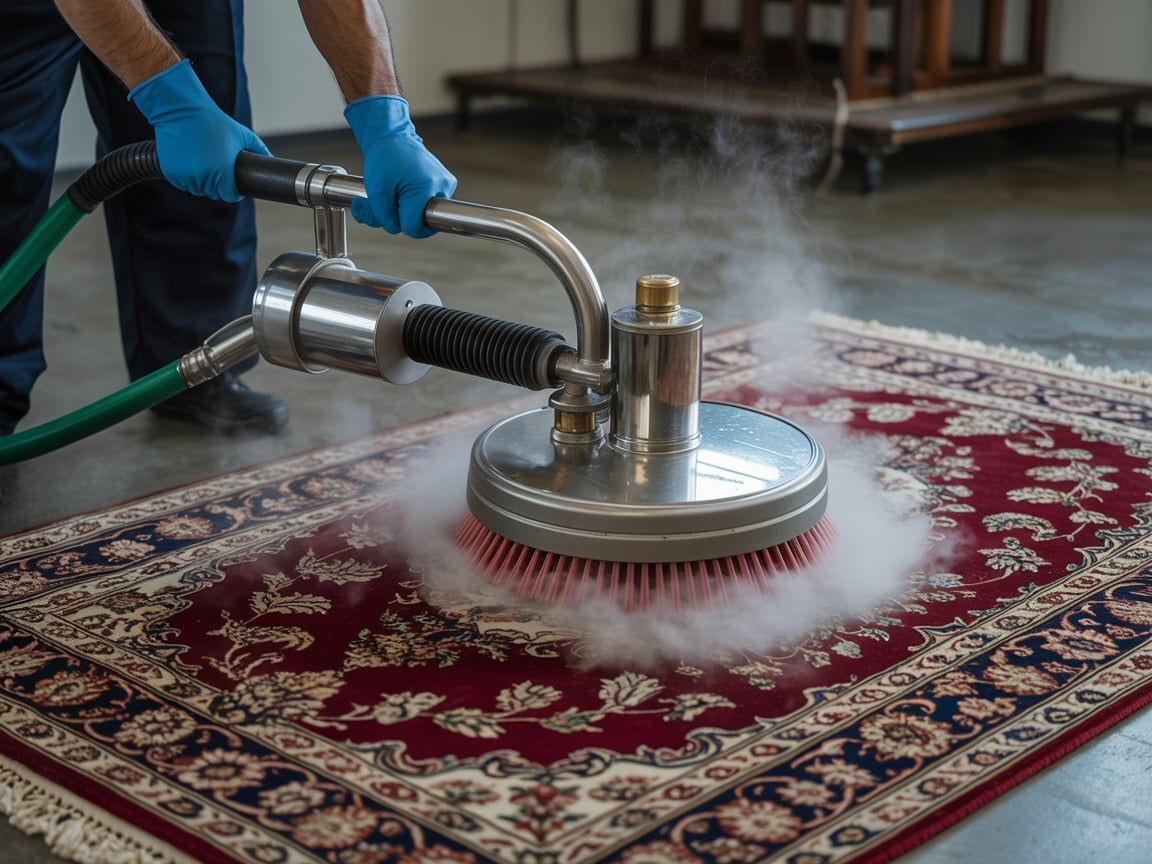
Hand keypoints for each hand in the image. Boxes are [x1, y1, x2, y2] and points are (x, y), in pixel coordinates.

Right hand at [129, 59, 270, 201]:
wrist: (180, 108)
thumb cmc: (212, 120)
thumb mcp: (241, 134)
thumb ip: (259, 150)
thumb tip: (271, 160)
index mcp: (222, 172)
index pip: (230, 195)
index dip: (233, 190)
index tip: (233, 182)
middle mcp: (203, 177)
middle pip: (214, 193)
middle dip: (218, 184)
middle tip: (218, 166)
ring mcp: (185, 176)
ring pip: (198, 189)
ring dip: (202, 181)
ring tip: (204, 161)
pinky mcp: (171, 173)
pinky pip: (182, 183)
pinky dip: (187, 176)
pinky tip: (190, 160)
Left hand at [344, 95, 456, 237]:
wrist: (392, 136)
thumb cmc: (383, 158)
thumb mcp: (376, 191)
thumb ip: (384, 217)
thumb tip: (395, 228)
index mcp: (425, 188)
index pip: (414, 227)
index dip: (398, 222)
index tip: (390, 208)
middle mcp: (442, 187)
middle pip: (424, 223)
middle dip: (404, 217)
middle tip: (392, 201)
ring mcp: (447, 184)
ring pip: (427, 214)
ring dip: (409, 209)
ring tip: (398, 191)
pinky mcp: (446, 183)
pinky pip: (430, 204)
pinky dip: (416, 201)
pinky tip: (406, 188)